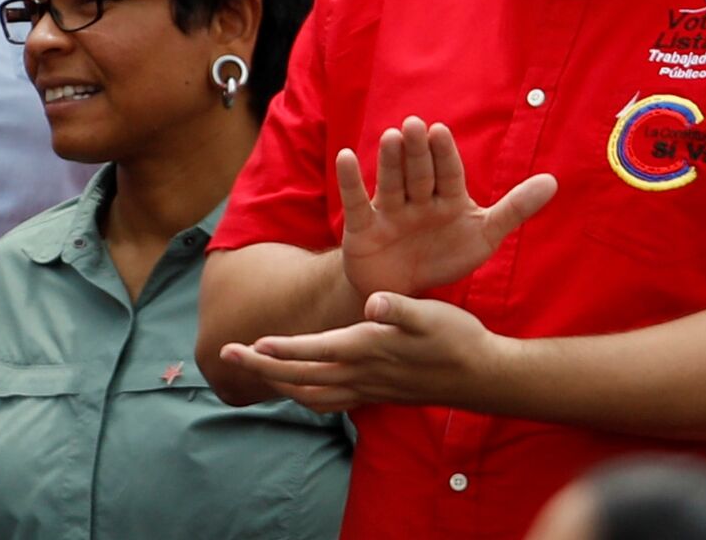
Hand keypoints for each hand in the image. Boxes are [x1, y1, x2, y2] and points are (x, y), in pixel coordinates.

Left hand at [221, 292, 507, 413]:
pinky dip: (304, 397)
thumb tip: (375, 303)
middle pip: (299, 376)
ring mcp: (367, 389)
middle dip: (261, 367)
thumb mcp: (432, 314)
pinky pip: (328, 402)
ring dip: (277, 383)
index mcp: (368, 348)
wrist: (480, 376)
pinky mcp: (375, 395)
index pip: (313, 351)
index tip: (248, 343)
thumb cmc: (457, 338)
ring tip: (254, 370)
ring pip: (309, 394)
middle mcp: (361, 373)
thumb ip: (401, 308)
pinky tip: (300, 389)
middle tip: (226, 355)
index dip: (280, 348)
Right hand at [336, 117, 556, 299]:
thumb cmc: (445, 257)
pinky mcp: (364, 227)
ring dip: (391, 161)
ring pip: (392, 182)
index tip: (441, 131)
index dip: (444, 154)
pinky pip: (357, 202)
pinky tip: (345, 156)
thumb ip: (515, 208)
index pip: (449, 173)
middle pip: (420, 172)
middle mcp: (419, 199)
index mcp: (449, 198)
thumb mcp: (484, 236)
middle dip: (419, 151)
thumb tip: (553, 181)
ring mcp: (390, 211)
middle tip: (416, 125)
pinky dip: (350, 181)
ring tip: (391, 136)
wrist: (405, 297)